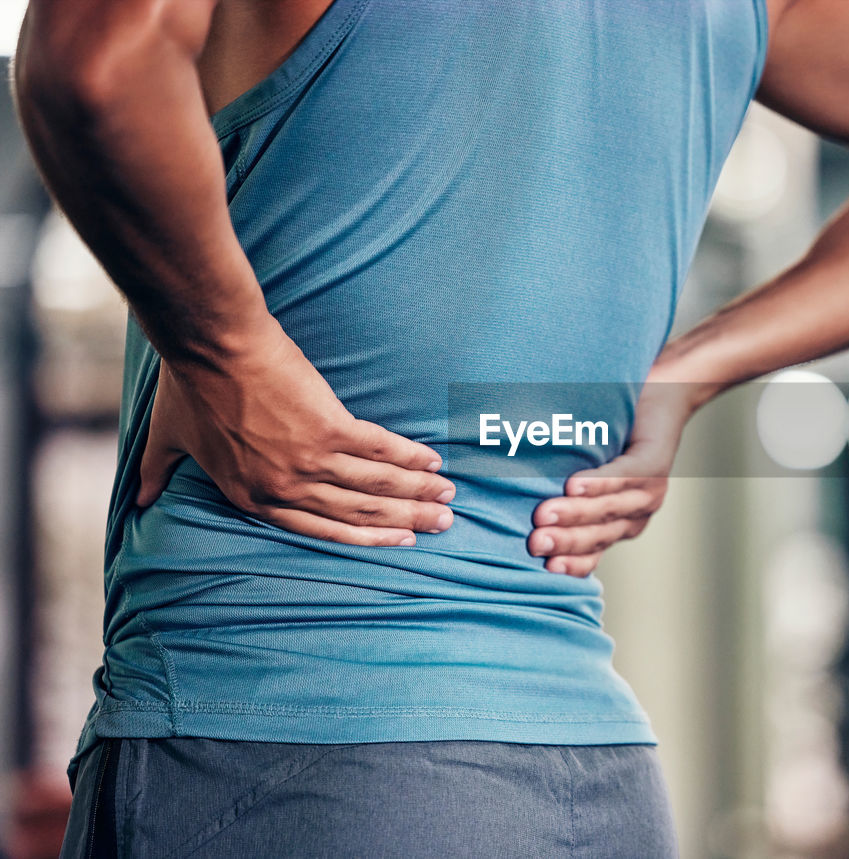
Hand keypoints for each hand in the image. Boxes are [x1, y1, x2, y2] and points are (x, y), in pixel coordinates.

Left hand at [136, 318, 454, 546]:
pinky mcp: (329, 427)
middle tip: (441, 523)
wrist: (211, 344)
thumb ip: (157, 474)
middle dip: (404, 520)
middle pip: (357, 512)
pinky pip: (378, 449)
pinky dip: (408, 457)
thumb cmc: (189, 386)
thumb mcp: (168, 438)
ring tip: (448, 497)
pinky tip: (432, 462)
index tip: (398, 539)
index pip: (320, 528)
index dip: (365, 537)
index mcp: (253, 497)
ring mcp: (309, 459)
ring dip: (416, 493)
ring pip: (374, 487)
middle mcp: (285, 486)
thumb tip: (137, 501)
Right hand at [527, 377, 695, 575]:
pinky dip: (601, 483)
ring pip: (609, 509)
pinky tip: (575, 484)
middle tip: (534, 542)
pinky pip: (626, 476)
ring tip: (545, 514)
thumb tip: (500, 502)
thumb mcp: (581, 472)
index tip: (544, 569)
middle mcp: (632, 517)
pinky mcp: (655, 464)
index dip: (571, 564)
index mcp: (613, 527)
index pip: (591, 554)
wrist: (660, 396)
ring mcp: (647, 493)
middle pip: (597, 535)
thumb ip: (557, 492)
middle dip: (565, 540)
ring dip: (576, 513)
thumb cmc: (609, 437)